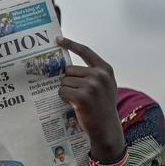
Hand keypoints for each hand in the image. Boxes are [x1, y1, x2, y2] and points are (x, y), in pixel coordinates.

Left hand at [57, 36, 123, 159]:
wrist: (106, 126)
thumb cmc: (102, 105)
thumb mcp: (104, 85)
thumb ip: (92, 72)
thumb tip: (67, 65)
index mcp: (105, 69)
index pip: (85, 51)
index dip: (70, 44)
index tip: (58, 39)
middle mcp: (99, 75)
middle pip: (69, 70)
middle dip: (69, 81)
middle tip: (79, 93)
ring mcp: (92, 85)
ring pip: (64, 81)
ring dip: (67, 91)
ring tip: (79, 100)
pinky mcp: (82, 97)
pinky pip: (62, 91)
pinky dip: (64, 98)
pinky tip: (74, 104)